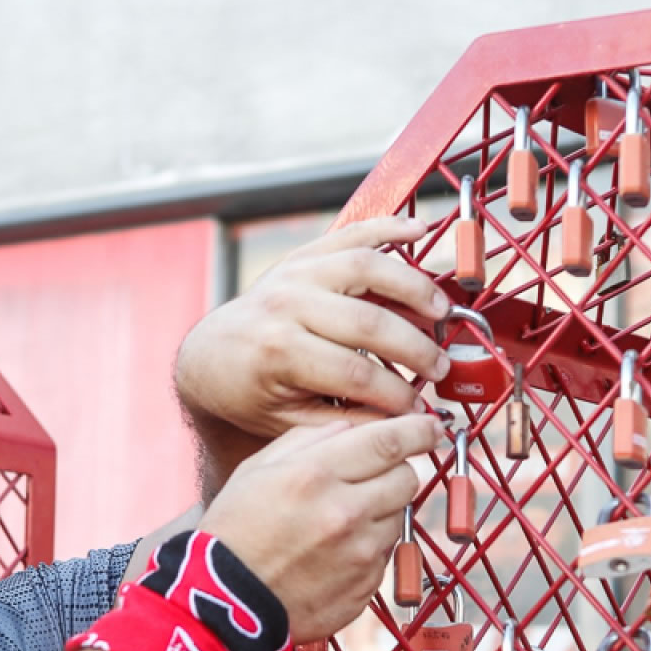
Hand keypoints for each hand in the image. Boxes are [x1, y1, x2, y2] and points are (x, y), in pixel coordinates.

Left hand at [175, 218, 451, 442]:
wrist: (209, 356)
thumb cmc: (249, 392)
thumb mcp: (287, 421)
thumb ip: (344, 421)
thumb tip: (403, 422)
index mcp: (278, 352)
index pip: (355, 374)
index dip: (395, 394)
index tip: (418, 409)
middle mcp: (286, 305)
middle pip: (368, 322)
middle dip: (414, 348)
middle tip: (440, 367)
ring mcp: (295, 273)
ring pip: (367, 267)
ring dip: (412, 287)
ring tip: (441, 312)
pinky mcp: (304, 256)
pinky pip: (352, 233)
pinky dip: (388, 227)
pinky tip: (419, 230)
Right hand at [198, 415, 443, 643]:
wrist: (226, 604)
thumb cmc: (234, 532)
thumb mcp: (256, 470)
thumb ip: (306, 441)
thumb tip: (350, 427)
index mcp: (315, 475)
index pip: (389, 440)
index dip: (417, 429)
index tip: (430, 425)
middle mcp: (345, 512)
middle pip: (407, 477)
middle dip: (398, 470)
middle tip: (374, 476)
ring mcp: (360, 554)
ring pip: (399, 516)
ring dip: (381, 511)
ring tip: (339, 521)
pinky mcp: (366, 586)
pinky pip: (385, 554)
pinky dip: (369, 547)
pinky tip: (334, 552)